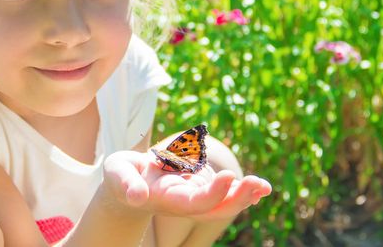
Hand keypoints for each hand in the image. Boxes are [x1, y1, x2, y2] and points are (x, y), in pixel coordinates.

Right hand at [102, 150, 270, 220]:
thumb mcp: (117, 174)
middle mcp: (183, 201)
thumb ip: (126, 183)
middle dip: (238, 198)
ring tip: (264, 187)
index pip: (193, 202)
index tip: (229, 176)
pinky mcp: (199, 187)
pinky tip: (259, 187)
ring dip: (245, 195)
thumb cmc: (122, 176)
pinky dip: (242, 190)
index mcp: (166, 198)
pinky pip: (225, 192)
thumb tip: (136, 196)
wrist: (128, 184)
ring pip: (223, 202)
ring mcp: (193, 195)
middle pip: (214, 207)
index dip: (213, 193)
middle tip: (259, 185)